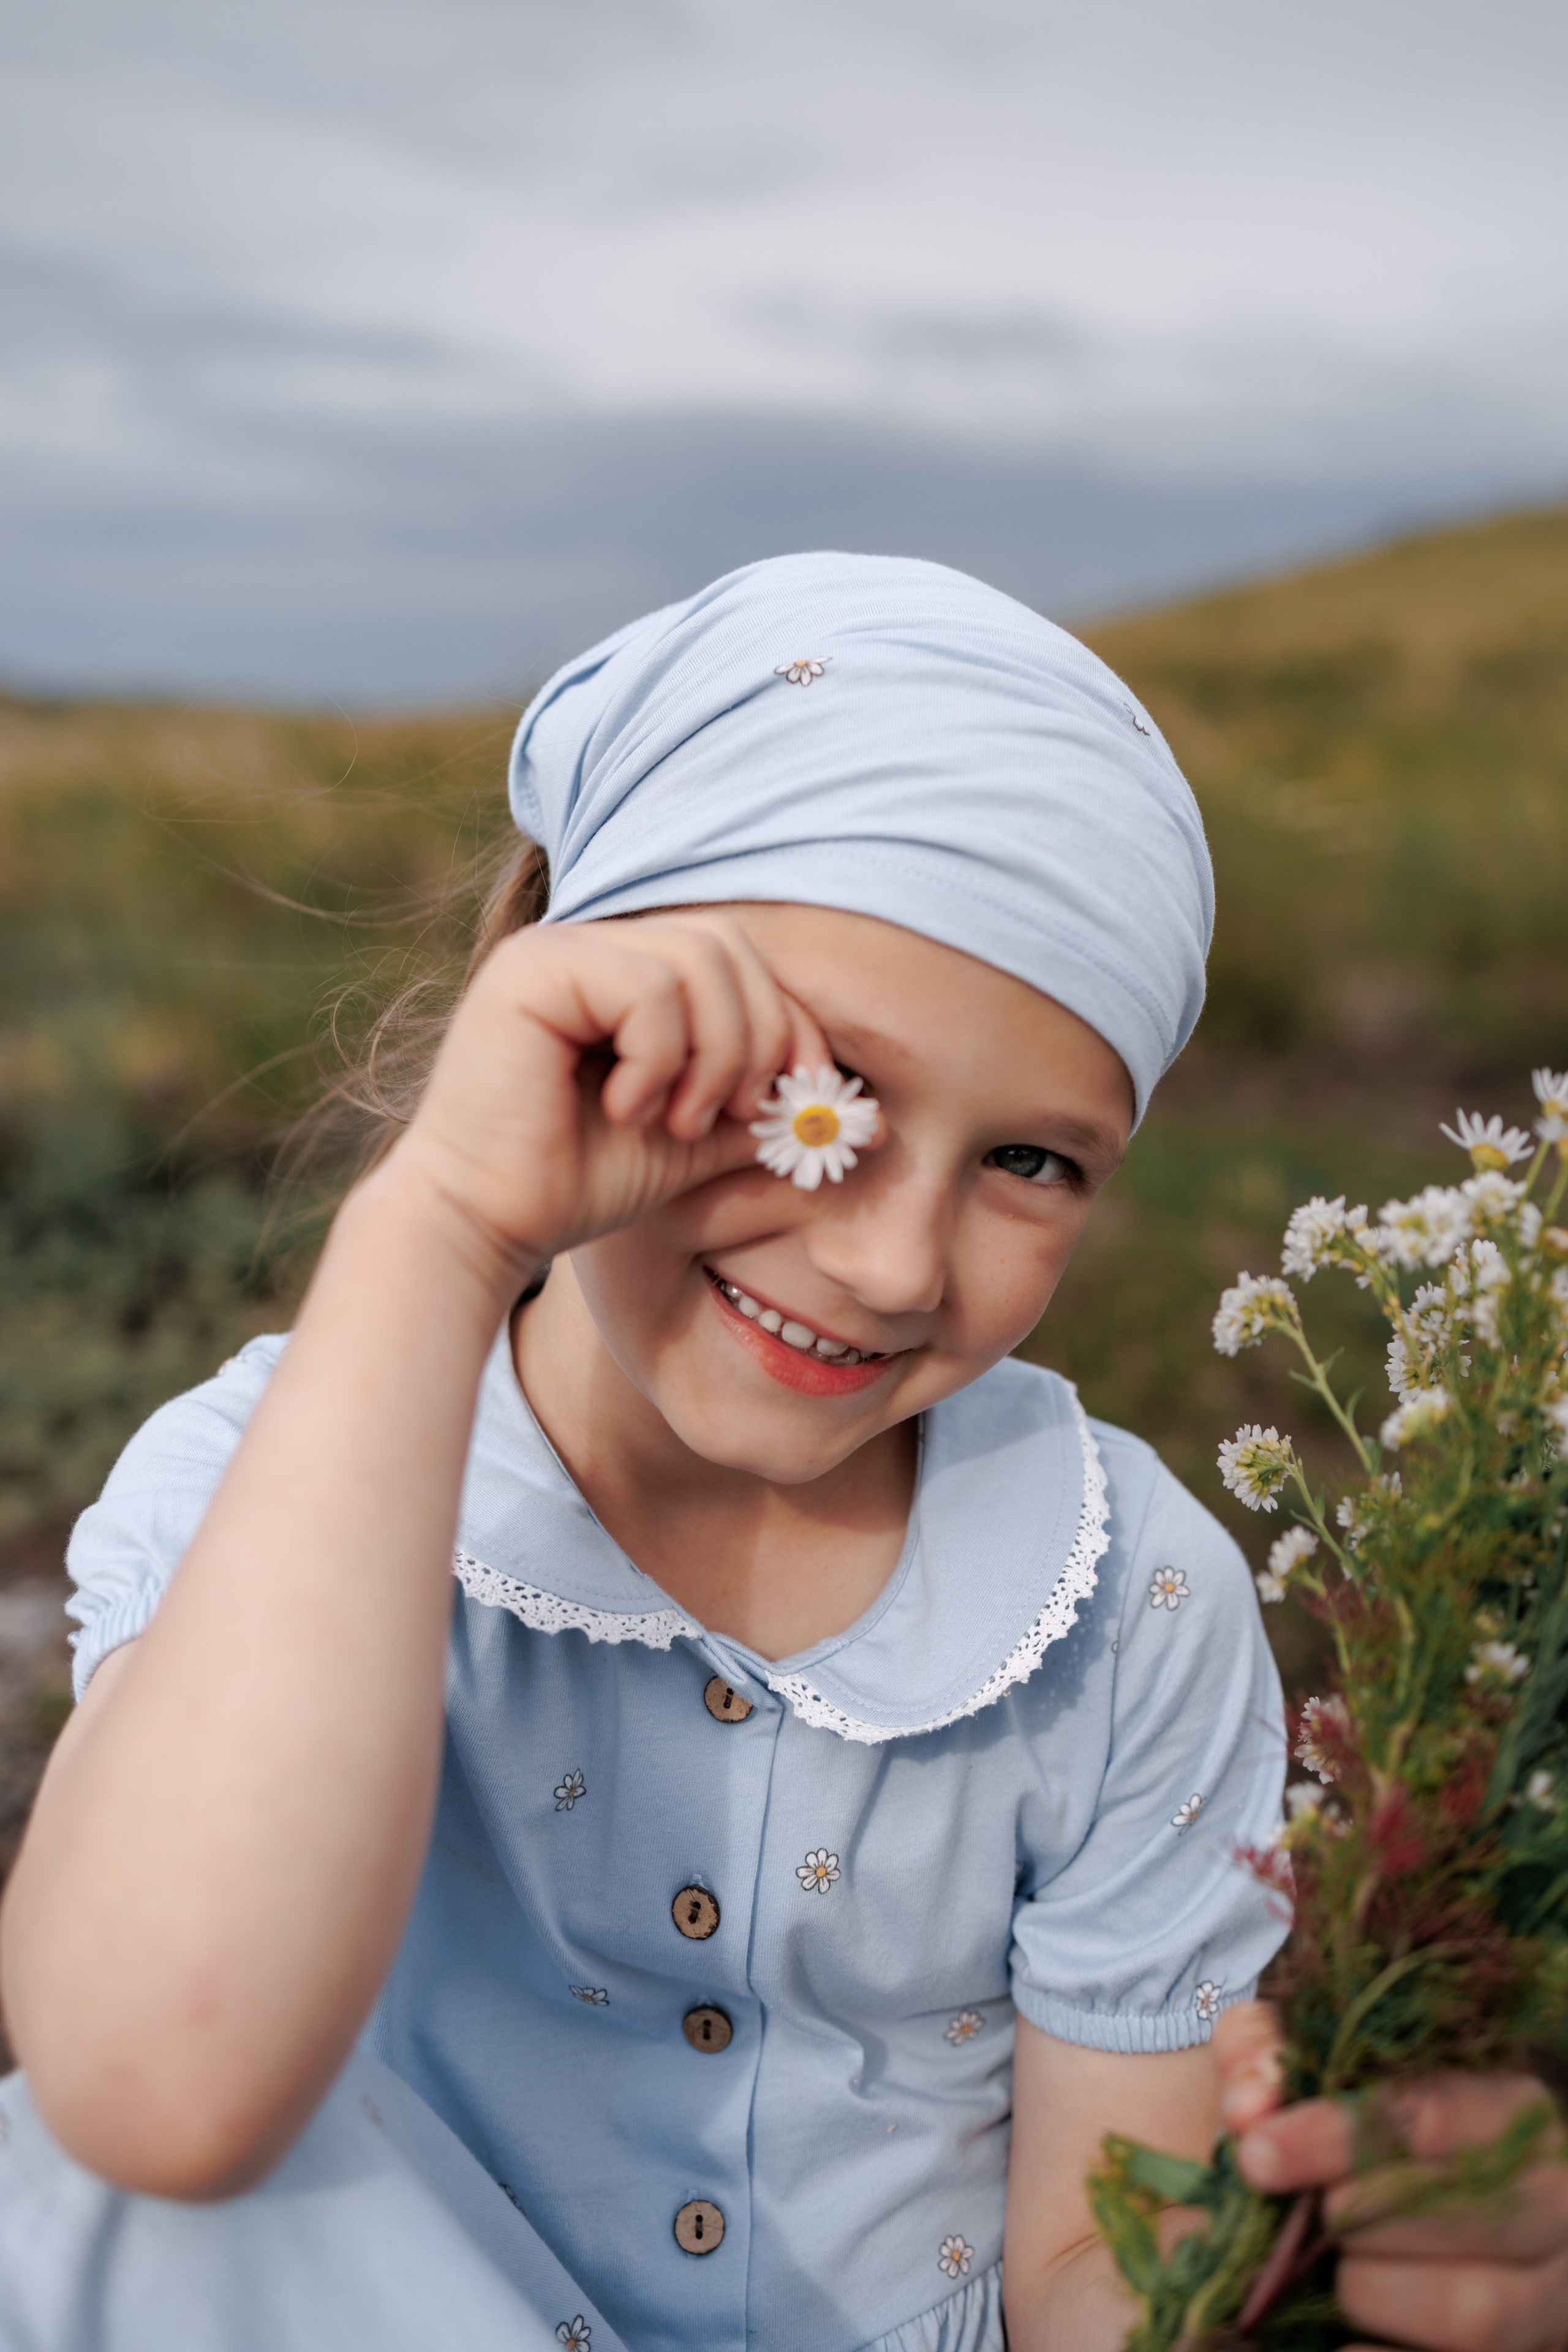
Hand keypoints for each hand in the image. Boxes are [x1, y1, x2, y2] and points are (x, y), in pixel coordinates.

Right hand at [383, 910, 851, 1269]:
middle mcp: (591, 944)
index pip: (741, 962)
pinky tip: (625, 1108)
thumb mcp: (697, 1140)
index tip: (798, 1102)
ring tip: (678, 1121)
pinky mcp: (532, 969)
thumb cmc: (578, 1183)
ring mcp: (558, 949)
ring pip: (695, 960)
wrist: (485, 1223)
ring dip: (712, 1054)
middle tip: (734, 1114)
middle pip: (727, 947)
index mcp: (628, 972)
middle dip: (758, 1038)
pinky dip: (659, 1058)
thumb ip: (761, 1110)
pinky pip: (645, 986)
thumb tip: (860, 1112)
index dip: (790, 1024)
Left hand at [1215, 2003, 1567, 2351]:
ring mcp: (1550, 2290)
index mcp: (1507, 2109)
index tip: (1255, 2154)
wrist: (1415, 2207)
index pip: (1426, 2114)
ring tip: (1331, 2271)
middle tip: (1298, 2218)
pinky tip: (1335, 2336)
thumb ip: (1266, 2057)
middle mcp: (1550, 2197)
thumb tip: (1246, 2107)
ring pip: (1473, 2310)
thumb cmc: (1359, 2133)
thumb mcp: (1315, 2069)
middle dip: (1354, 2217)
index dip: (1332, 2135)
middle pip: (1459, 2215)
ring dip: (1373, 2291)